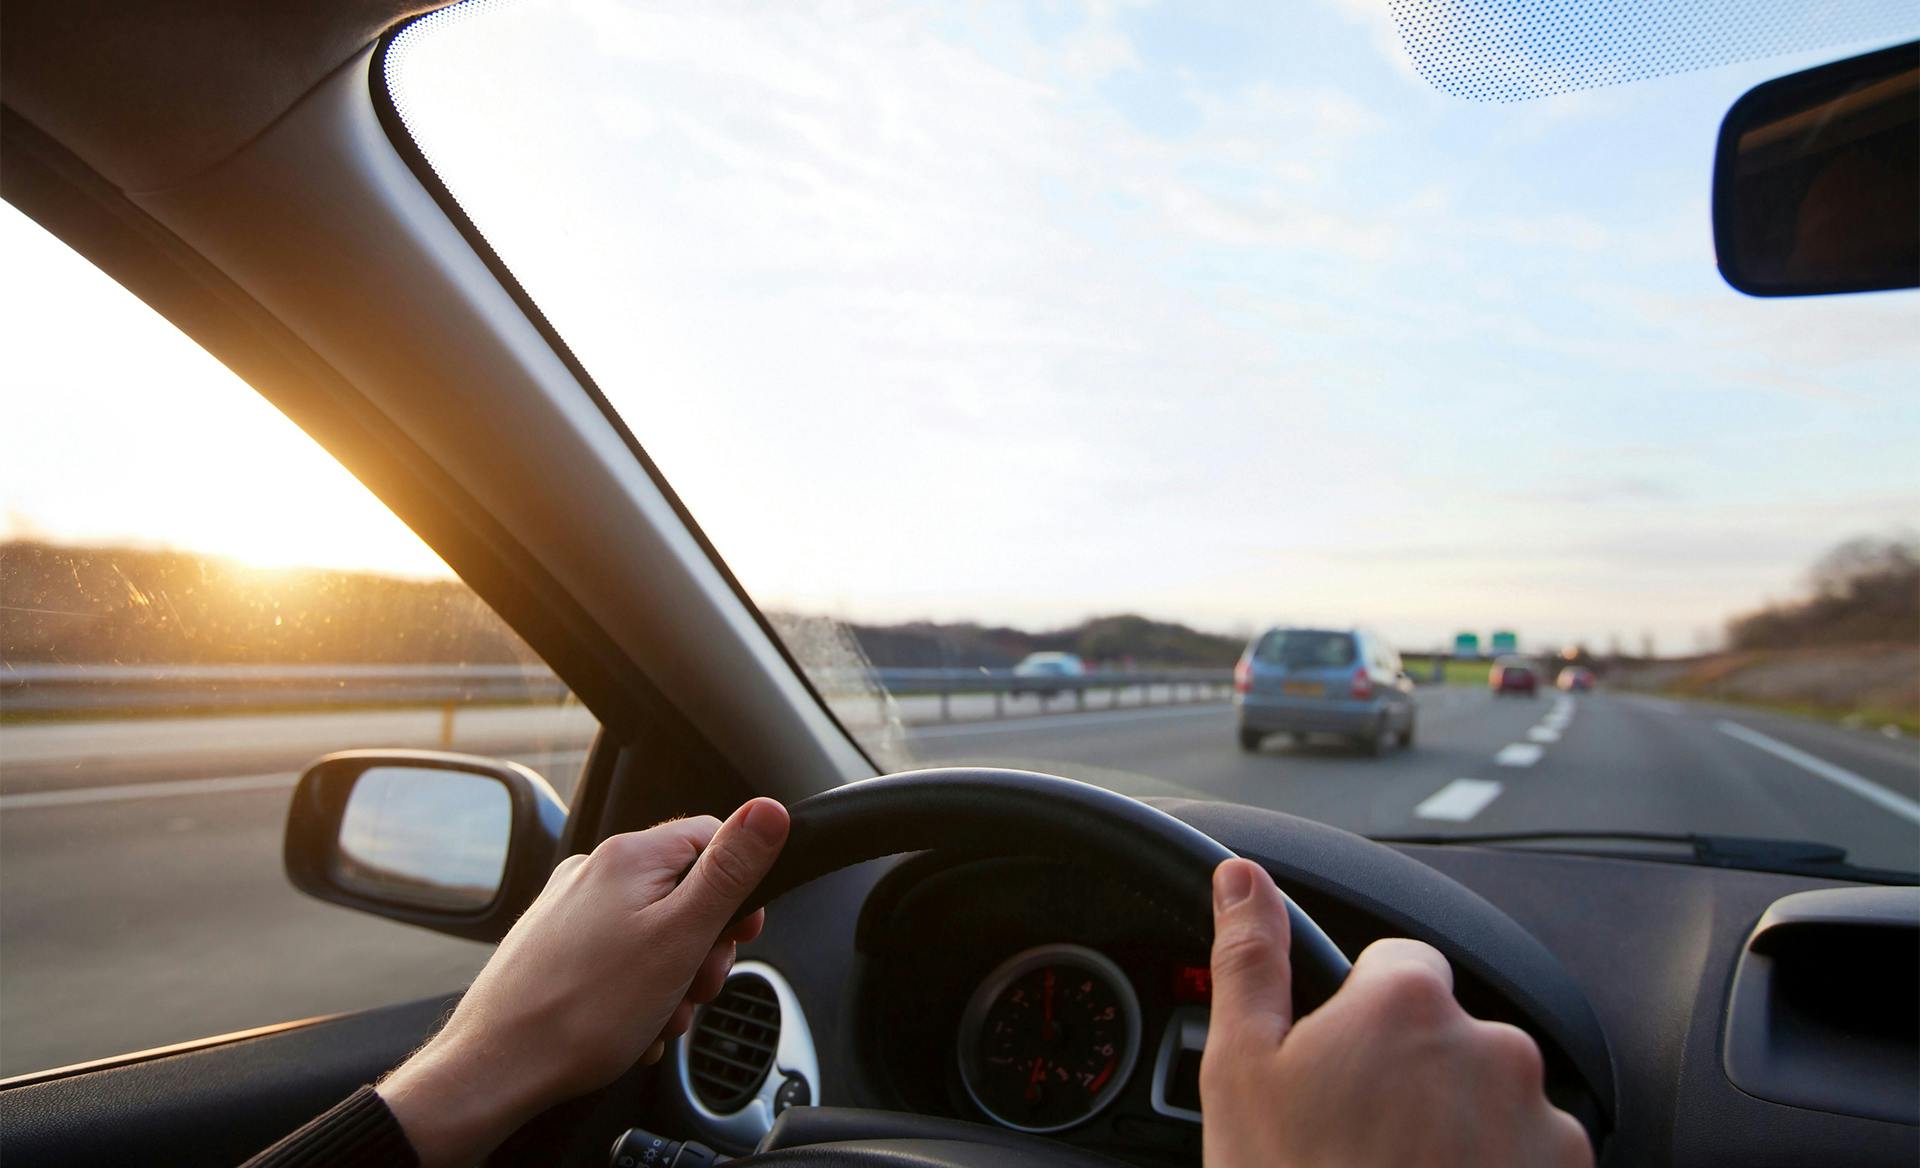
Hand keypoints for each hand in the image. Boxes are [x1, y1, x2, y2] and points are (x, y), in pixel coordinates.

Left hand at [378, 798, 790, 1166]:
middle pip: (684, 891)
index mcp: (629, 856)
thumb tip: (769, 810)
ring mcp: (569, 908)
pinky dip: (636, 989)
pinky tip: (631, 1025)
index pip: (712, 839)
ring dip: (672, 977)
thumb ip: (730, 872)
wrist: (496, 1069)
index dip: (738, 889)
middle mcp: (594, 871)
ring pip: (652, 930)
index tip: (741, 935)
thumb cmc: (583, 1011)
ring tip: (658, 1016)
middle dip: (703, 946)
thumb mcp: (681, 937)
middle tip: (694, 988)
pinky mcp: (554, 945)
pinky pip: (618, 956)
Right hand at [1200, 859, 1590, 1167]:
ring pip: (1491, 1098)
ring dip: (1456, 1127)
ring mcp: (1541, 1123)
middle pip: (1448, 1034)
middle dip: (1410, 1075)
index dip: (1358, 1016)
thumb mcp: (1241, 1073)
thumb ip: (1250, 959)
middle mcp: (1492, 1048)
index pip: (1398, 965)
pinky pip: (1530, 1157)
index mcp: (1409, 1004)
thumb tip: (1241, 877)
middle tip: (1356, 1141)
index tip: (1335, 1072)